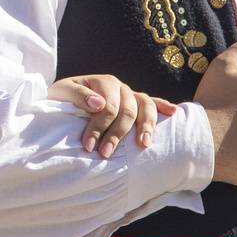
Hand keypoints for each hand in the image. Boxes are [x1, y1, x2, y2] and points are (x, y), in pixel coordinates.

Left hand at [50, 74, 176, 156]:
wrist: (63, 96)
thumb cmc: (62, 97)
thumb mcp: (62, 92)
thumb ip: (78, 95)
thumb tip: (99, 104)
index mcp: (104, 82)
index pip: (108, 107)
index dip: (98, 127)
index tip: (89, 146)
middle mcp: (120, 87)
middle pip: (127, 111)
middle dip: (117, 134)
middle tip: (105, 154)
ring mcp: (130, 94)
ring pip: (145, 106)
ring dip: (146, 126)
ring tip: (143, 145)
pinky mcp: (135, 102)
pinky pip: (152, 102)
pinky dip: (163, 105)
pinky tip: (174, 112)